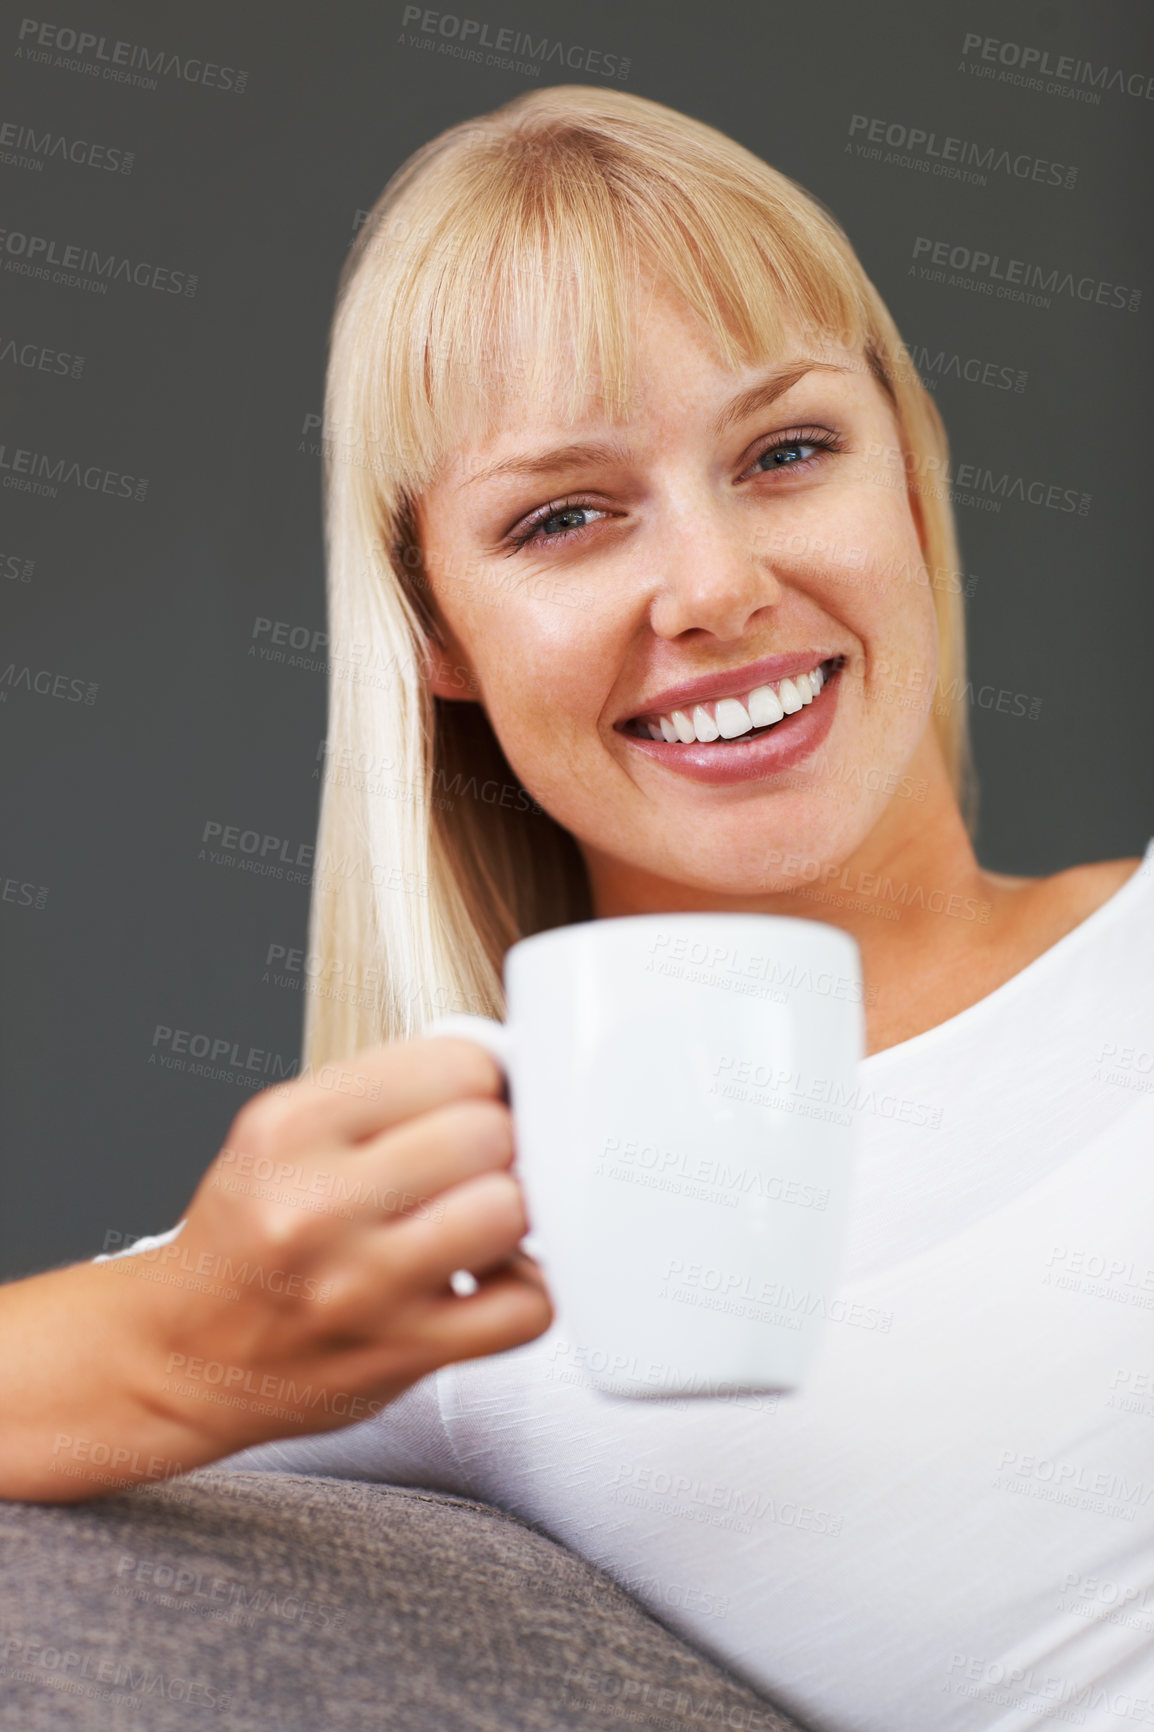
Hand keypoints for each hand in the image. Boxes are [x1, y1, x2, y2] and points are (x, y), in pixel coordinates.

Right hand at [119, 1036, 551, 1459]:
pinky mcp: (401, 1353)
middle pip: (488, 1135)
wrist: (182, 1353)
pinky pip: (526, 1307)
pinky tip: (487, 1280)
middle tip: (469, 1167)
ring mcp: (361, 1287)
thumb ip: (385, 1092)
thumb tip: (505, 1070)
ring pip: (511, 1212)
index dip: (478, 1081)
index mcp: (288, 1128)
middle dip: (494, 1145)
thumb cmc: (249, 1234)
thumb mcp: (283, 1132)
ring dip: (511, 1213)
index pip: (454, 1064)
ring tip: (478, 1219)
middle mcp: (317, 1205)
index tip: (466, 1103)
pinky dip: (526, 1289)